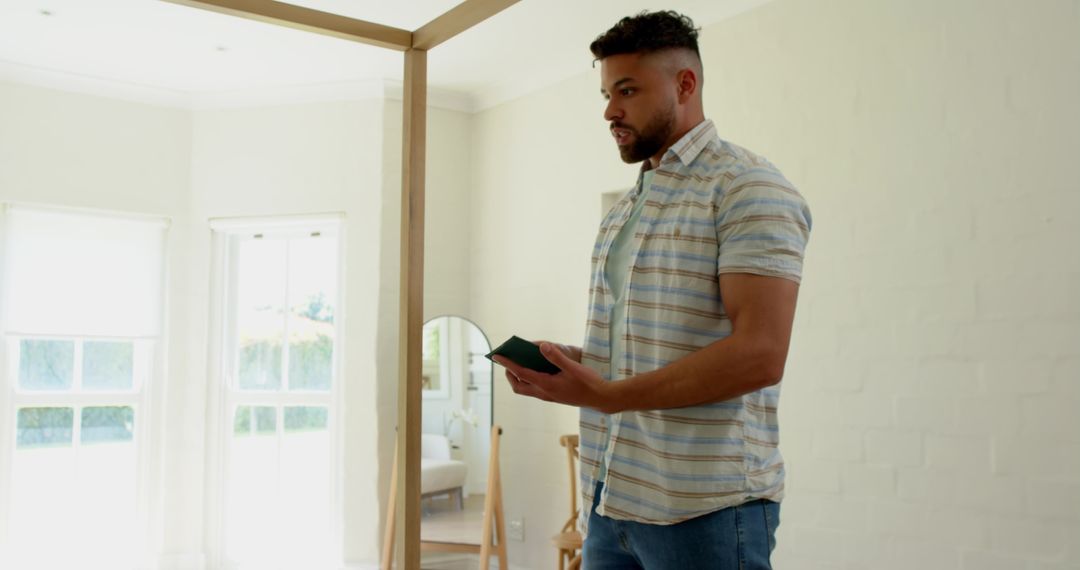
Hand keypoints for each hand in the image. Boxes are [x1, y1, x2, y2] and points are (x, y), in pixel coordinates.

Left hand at [494, 341, 611, 411]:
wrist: (601, 398)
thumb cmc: (588, 383)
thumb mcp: (573, 367)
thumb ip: (556, 356)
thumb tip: (540, 345)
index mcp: (546, 385)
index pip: (520, 373)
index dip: (507, 364)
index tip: (496, 356)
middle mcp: (544, 393)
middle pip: (518, 385)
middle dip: (509, 373)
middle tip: (507, 359)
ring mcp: (548, 396)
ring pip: (525, 388)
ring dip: (518, 376)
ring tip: (518, 361)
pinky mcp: (553, 396)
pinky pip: (534, 388)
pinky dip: (529, 378)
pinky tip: (536, 367)